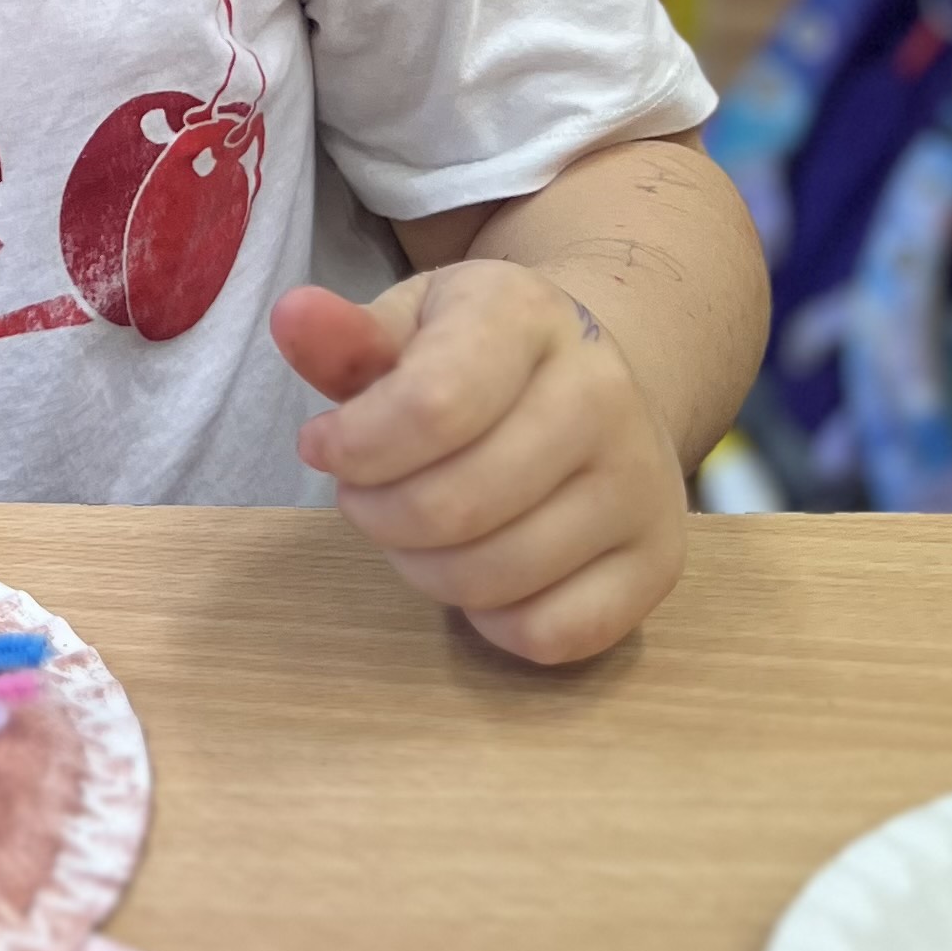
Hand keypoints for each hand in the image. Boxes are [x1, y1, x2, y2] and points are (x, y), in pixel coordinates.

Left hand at [269, 263, 688, 666]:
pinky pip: (552, 634)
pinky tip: (480, 570)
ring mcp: (644, 483)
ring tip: (416, 528)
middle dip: (377, 515)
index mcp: (529, 317)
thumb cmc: (476, 359)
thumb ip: (345, 339)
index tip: (323, 446)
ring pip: (495, 578)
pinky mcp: (659, 561)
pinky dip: (492, 622)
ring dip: (424, 569)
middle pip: (453, 507)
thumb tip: (292, 319)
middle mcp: (604, 393)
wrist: (595, 383)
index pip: (432, 407)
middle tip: (367, 496)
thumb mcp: (409, 325)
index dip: (354, 448)